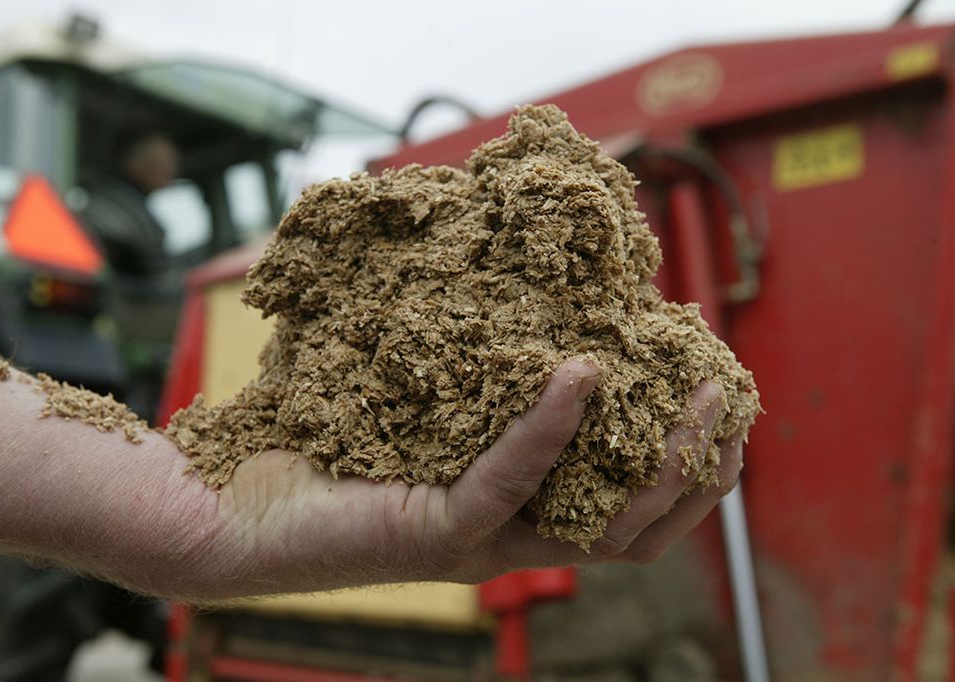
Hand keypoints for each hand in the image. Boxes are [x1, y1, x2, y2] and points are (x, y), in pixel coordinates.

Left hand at [199, 359, 740, 597]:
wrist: (221, 507)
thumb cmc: (312, 442)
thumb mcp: (412, 391)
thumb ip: (466, 356)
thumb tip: (507, 271)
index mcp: (512, 507)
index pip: (625, 497)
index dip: (684, 454)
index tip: (714, 383)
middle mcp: (510, 534)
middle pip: (639, 524)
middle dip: (701, 465)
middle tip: (733, 394)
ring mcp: (479, 542)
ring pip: (602, 523)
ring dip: (661, 457)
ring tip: (698, 389)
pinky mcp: (437, 534)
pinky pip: (511, 481)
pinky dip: (550, 427)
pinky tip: (579, 372)